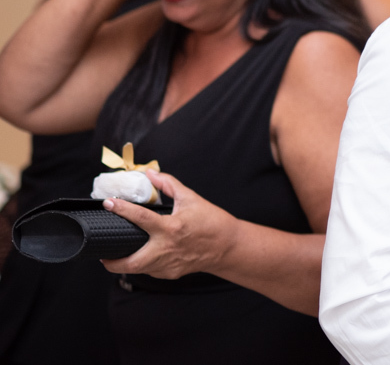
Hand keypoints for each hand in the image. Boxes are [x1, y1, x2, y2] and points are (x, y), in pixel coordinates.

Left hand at [101, 170, 236, 279]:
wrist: (228, 245)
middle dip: (112, 262)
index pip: (140, 218)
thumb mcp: (191, 198)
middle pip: (130, 262)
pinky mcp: (171, 273)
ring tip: (119, 255)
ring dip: (126, 263)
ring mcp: (168, 264)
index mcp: (171, 227)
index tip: (108, 203)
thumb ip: (169, 184)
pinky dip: (144, 264)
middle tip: (103, 254)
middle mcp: (166, 249)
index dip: (121, 209)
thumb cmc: (212, 221)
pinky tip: (146, 256)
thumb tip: (151, 174)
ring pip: (137, 269)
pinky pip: (150, 270)